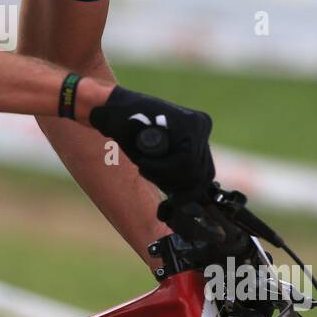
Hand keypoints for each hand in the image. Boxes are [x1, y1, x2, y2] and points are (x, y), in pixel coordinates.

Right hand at [87, 86, 214, 198]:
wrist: (111, 112)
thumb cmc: (131, 136)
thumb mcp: (158, 160)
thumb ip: (175, 177)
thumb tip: (188, 203)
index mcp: (198, 135)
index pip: (205, 174)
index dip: (186, 193)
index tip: (167, 205)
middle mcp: (203, 127)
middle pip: (202, 174)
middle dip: (175, 186)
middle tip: (148, 175)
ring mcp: (199, 124)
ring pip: (193, 170)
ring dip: (163, 175)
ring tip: (143, 165)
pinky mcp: (191, 124)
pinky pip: (185, 161)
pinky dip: (161, 168)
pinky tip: (143, 161)